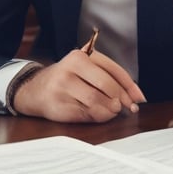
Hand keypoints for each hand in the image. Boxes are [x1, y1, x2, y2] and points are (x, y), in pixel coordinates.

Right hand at [12, 48, 145, 122]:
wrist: (34, 90)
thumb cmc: (66, 79)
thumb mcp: (83, 68)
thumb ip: (108, 76)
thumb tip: (135, 97)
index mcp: (80, 56)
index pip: (113, 70)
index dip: (129, 86)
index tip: (138, 98)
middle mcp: (70, 69)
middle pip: (107, 86)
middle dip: (121, 99)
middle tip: (125, 107)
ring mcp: (62, 88)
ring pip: (98, 102)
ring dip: (110, 110)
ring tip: (112, 111)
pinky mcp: (59, 106)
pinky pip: (87, 115)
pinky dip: (98, 117)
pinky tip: (98, 114)